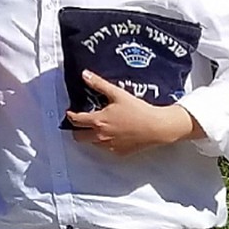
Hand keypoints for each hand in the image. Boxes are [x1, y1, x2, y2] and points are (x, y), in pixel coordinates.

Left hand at [66, 70, 200, 155]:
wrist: (157, 127)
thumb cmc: (139, 110)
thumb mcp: (117, 94)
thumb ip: (98, 84)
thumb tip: (85, 75)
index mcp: (98, 121)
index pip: (75, 120)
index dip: (70, 116)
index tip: (70, 112)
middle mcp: (101, 136)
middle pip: (78, 137)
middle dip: (77, 129)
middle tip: (82, 122)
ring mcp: (110, 146)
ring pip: (92, 144)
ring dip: (91, 136)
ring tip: (99, 127)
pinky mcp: (119, 153)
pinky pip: (106, 149)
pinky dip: (105, 143)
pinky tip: (113, 134)